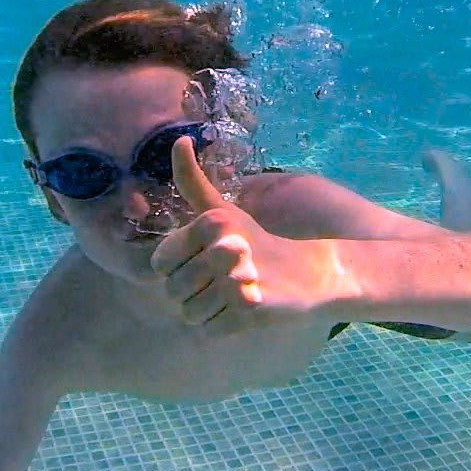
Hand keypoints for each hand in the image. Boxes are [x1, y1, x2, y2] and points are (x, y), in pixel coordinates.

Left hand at [150, 136, 349, 335]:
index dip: (175, 268)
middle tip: (220, 283)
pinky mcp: (250, 309)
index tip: (199, 263)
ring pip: (189, 314)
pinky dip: (222, 327)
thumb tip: (179, 140)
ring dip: (207, 312)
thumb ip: (193, 181)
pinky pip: (209, 330)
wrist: (310, 273)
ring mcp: (236, 280)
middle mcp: (223, 248)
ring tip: (229, 297)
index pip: (160, 262)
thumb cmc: (256, 242)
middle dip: (192, 293)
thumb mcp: (223, 210)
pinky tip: (241, 311)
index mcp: (211, 223)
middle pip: (173, 291)